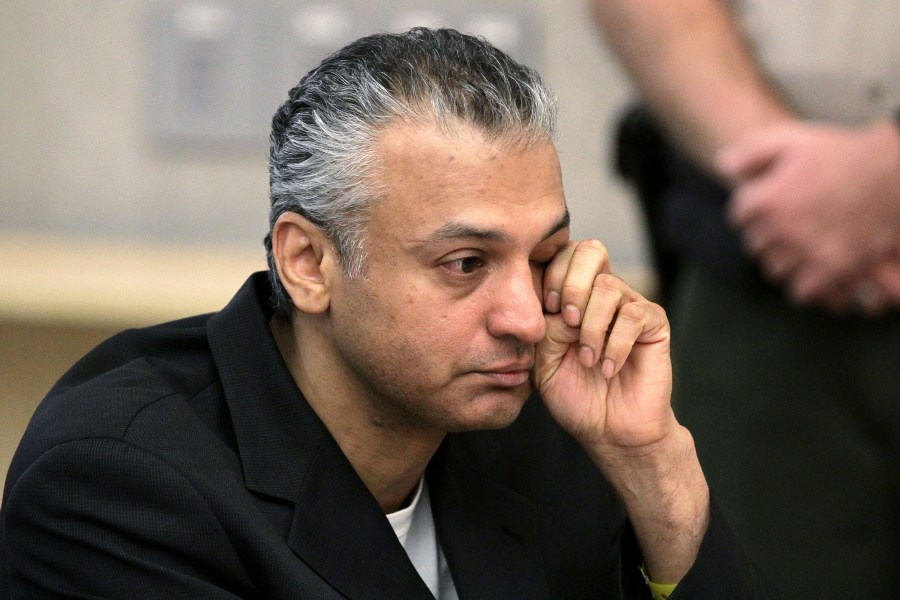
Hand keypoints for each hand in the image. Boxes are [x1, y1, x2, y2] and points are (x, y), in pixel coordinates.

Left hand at [533, 240, 707, 582]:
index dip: (552, 274)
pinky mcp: (653, 324)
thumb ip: (544, 327)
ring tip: (587, 360)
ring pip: (609, 287)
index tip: (546, 310)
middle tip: (566, 324)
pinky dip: (614, 344)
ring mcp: (629, 306)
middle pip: (591, 252)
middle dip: (571, 285)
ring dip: (591, 327)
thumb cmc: (574, 395)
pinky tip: (607, 368)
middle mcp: (601, 294)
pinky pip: (634, 316)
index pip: (564, 254)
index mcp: (572, 295)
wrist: (608, 430)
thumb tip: (559, 307)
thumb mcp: (543, 361)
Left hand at [718, 119, 899, 308]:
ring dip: (783, 259)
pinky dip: (804, 283)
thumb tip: (722, 165)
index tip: (765, 206)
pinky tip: (811, 269)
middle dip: (766, 234)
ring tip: (798, 247)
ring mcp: (808, 251)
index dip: (752, 209)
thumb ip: (751, 152)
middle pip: (754, 245)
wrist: (895, 171)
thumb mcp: (792, 139)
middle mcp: (784, 228)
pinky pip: (801, 291)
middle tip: (785, 225)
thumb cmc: (843, 154)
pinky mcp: (834, 269)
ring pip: (774, 269)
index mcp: (768, 198)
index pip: (738, 216)